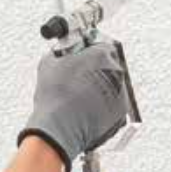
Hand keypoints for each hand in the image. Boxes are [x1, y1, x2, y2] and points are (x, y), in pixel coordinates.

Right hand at [17, 41, 130, 171]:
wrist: (59, 128)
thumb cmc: (55, 98)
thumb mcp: (49, 63)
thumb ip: (61, 52)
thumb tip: (61, 52)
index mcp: (102, 54)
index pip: (100, 43)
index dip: (88, 49)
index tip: (81, 54)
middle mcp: (117, 72)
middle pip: (109, 65)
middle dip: (95, 69)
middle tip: (78, 76)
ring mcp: (121, 95)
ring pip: (112, 86)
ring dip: (99, 88)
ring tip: (78, 96)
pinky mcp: (120, 115)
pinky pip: (112, 106)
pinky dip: (102, 107)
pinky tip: (84, 109)